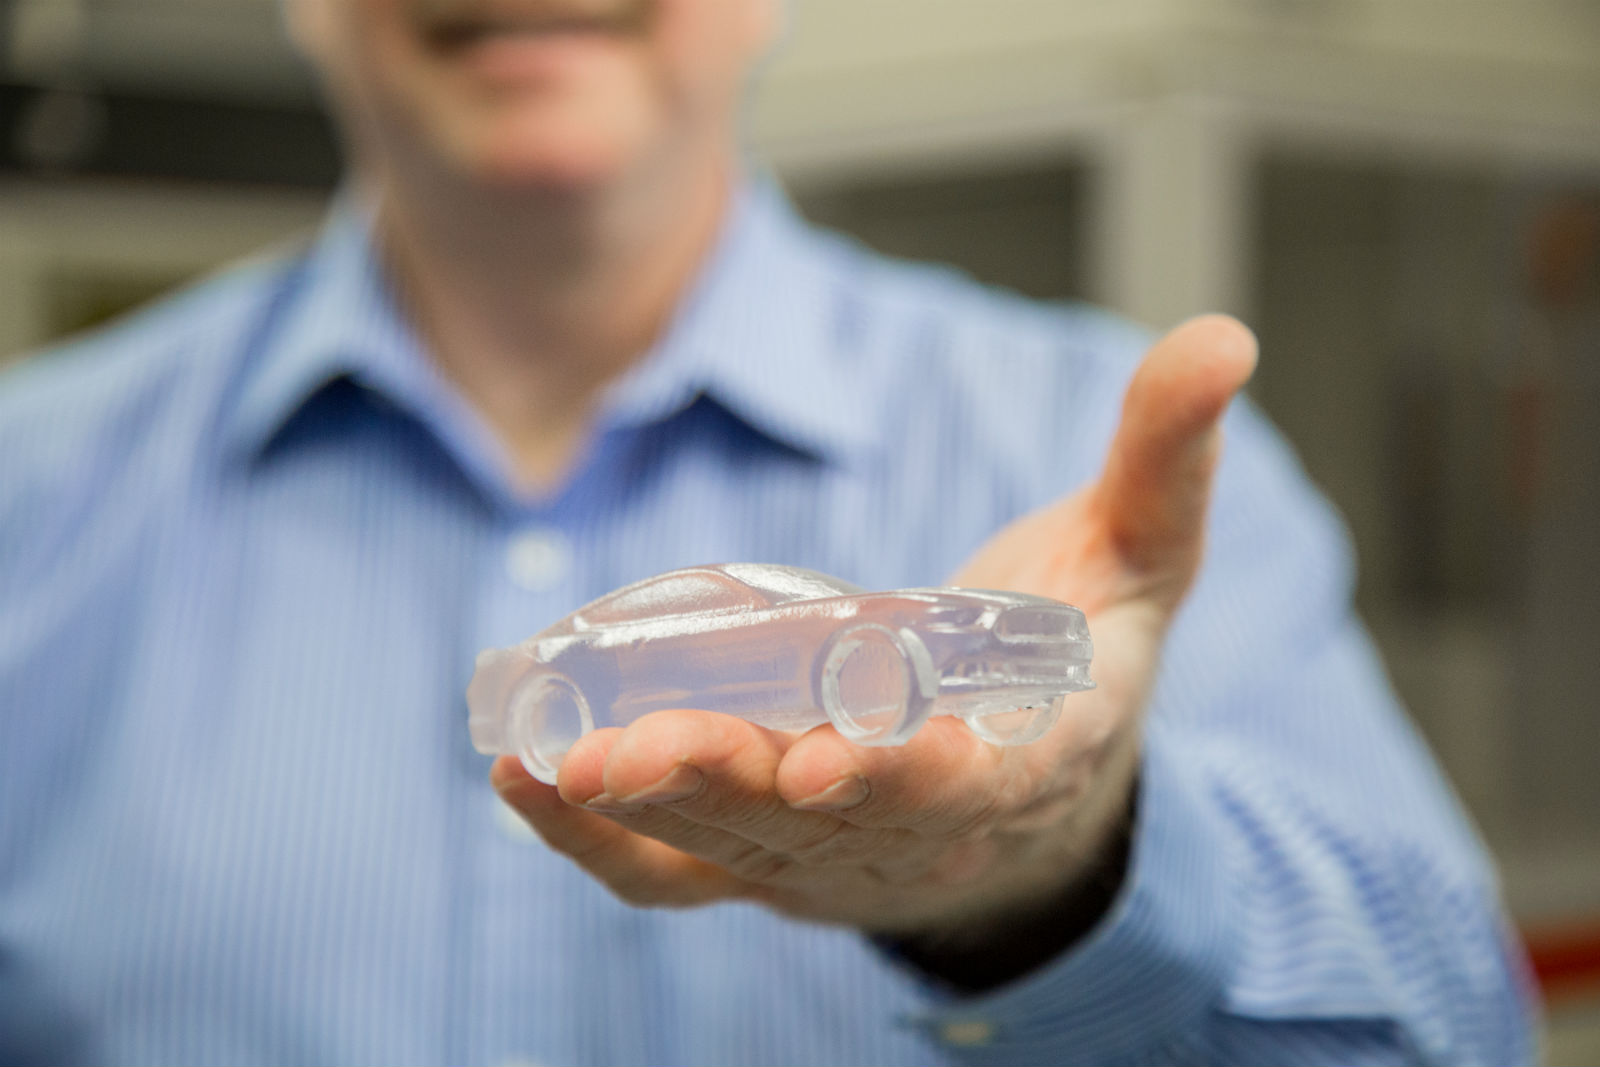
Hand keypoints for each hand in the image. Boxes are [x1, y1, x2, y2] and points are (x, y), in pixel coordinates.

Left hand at [492, 315, 1257, 942]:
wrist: (1040, 804)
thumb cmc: (1077, 667)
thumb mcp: (1139, 557)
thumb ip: (1165, 457)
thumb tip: (1224, 335)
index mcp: (1030, 758)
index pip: (971, 780)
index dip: (908, 769)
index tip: (839, 752)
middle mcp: (923, 827)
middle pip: (820, 822)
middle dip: (730, 786)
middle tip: (634, 747)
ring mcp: (834, 856)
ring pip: (733, 848)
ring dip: (647, 811)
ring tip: (552, 761)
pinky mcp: (764, 860)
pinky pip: (675, 873)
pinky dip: (596, 841)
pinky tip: (522, 775)